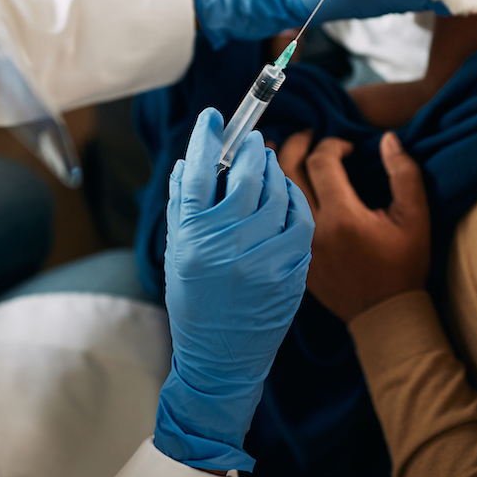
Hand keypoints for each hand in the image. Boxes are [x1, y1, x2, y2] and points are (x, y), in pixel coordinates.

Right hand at [155, 108, 313, 472]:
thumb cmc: (194, 301)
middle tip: (254, 139)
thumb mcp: (177, 253)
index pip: (198, 171)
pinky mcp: (291, 272)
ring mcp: (263, 259)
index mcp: (192, 238)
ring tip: (270, 166)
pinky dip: (295, 202)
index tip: (215, 118)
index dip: (208, 138)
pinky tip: (288, 198)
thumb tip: (194, 159)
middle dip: (252, 148)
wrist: (221, 359)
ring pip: (279, 194)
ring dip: (276, 172)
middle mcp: (227, 246)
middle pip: (247, 175)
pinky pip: (299, 222)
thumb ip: (184, 205)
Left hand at [278, 130, 429, 322]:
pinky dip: (275, 194)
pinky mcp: (293, 255)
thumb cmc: (403, 266)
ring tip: (281, 149)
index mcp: (343, 216)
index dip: (331, 144)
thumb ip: (404, 173)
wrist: (383, 314)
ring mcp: (298, 244)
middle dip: (296, 144)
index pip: (321, 161)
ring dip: (276, 166)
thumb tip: (388, 139)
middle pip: (288, 171)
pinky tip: (279, 184)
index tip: (346, 147)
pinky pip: (274, 216)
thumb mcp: (416, 218)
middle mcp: (314, 229)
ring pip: (275, 193)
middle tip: (307, 135)